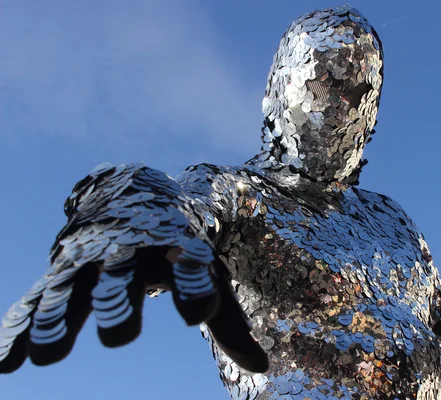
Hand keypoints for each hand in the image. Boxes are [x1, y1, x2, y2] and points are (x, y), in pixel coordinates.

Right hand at [0, 163, 267, 373]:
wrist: (143, 194)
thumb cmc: (184, 244)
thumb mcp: (210, 275)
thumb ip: (231, 324)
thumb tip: (263, 370)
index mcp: (177, 244)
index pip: (191, 268)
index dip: (197, 288)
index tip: (204, 311)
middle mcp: (133, 248)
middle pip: (126, 277)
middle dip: (122, 304)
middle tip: (120, 338)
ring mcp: (95, 256)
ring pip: (76, 287)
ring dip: (61, 320)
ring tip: (46, 358)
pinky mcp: (65, 266)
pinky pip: (41, 296)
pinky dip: (23, 324)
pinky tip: (7, 363)